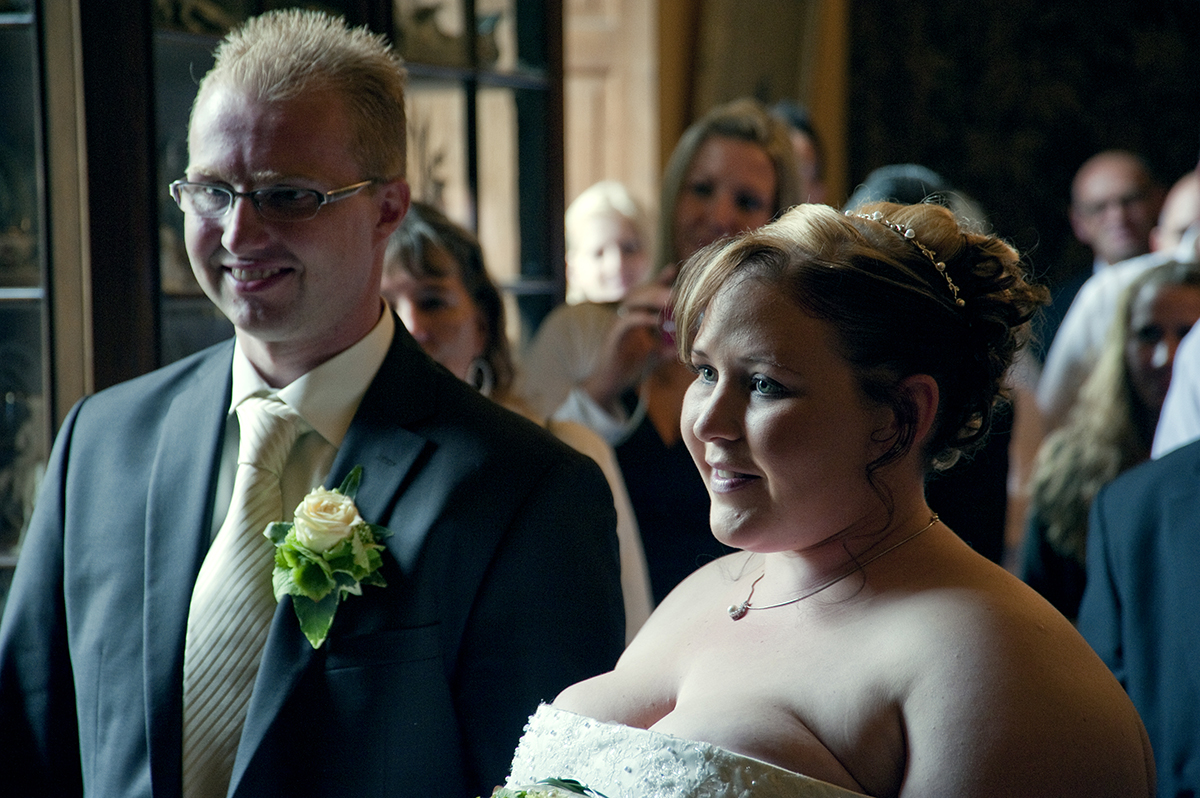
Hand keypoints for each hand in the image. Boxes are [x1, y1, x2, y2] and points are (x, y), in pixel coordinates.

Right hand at [581, 267, 676, 411]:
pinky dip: (643, 318)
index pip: (650, 291)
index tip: (676, 270)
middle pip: (643, 290)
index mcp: (638, 315)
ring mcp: (619, 322)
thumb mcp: (658, 353)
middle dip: (661, 287)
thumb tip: (693, 342)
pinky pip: (627, 320)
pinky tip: (657, 321)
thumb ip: (672, 345)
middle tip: (681, 290)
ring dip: (653, 297)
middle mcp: (627, 314)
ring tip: (671, 300)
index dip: (662, 279)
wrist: (613, 383)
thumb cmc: (633, 366)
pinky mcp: (614, 334)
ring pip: (634, 300)